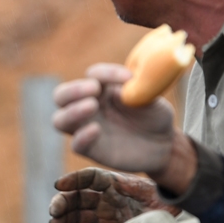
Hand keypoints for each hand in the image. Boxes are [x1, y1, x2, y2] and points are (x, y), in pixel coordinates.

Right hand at [49, 168, 168, 222]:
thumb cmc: (163, 204)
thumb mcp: (151, 192)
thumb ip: (134, 187)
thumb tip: (117, 185)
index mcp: (113, 184)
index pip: (89, 178)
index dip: (73, 180)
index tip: (59, 185)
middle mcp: (104, 200)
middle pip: (77, 198)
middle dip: (63, 202)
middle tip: (54, 212)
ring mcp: (103, 217)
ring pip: (76, 216)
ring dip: (62, 219)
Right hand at [52, 64, 177, 175]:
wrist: (163, 144)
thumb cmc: (154, 116)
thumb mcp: (150, 98)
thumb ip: (137, 89)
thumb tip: (125, 84)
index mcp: (100, 89)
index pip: (92, 75)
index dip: (106, 73)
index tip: (128, 78)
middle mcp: (88, 106)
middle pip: (61, 96)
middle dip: (72, 90)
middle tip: (93, 89)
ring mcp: (86, 128)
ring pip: (60, 120)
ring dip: (71, 112)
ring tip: (91, 106)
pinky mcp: (92, 149)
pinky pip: (76, 145)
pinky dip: (82, 137)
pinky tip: (96, 130)